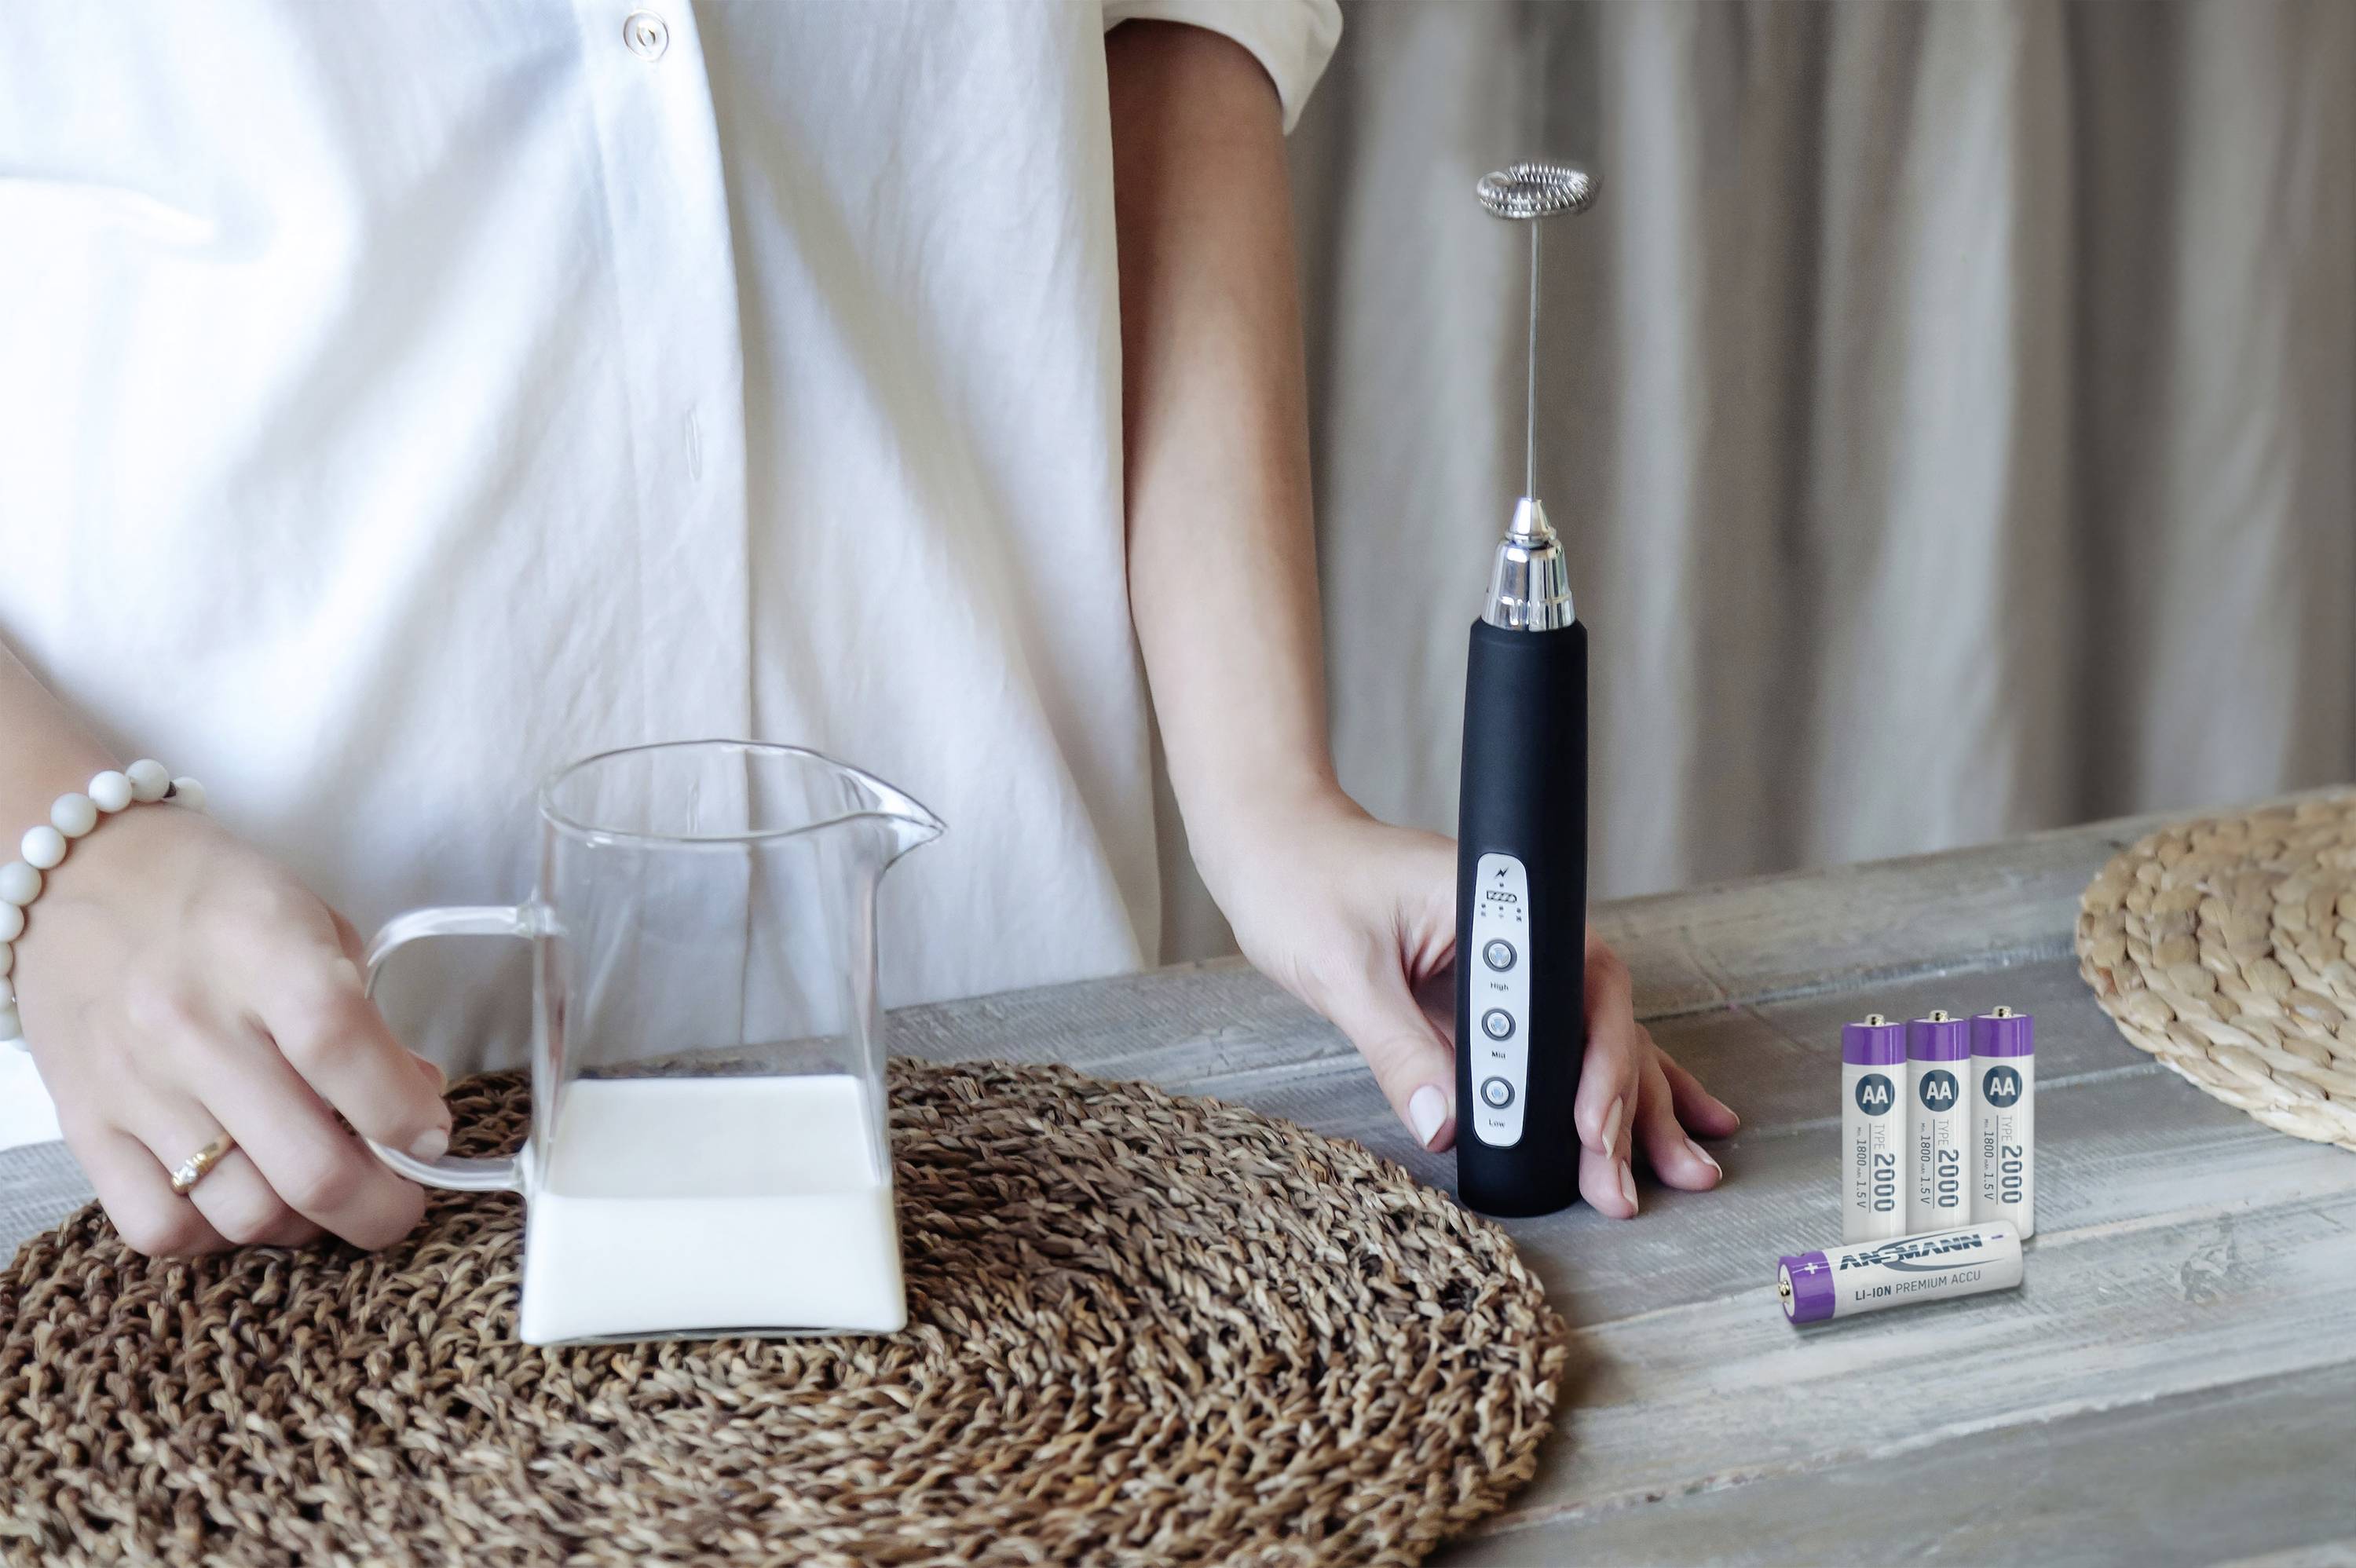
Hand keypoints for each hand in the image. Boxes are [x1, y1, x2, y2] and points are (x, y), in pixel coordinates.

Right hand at [16, 804, 449, 1254]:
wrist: (78, 877)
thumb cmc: (212, 897)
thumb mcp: (312, 921)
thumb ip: (368, 1017)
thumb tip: (417, 1102)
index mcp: (259, 953)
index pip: (344, 1052)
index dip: (406, 1114)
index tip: (435, 1138)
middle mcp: (191, 1027)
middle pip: (309, 1167)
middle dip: (382, 1208)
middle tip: (402, 1202)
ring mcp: (134, 1086)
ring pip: (245, 1213)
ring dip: (307, 1227)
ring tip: (323, 1196)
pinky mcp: (85, 1128)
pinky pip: (161, 1227)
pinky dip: (217, 1236)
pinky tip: (243, 1199)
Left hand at [1199, 792, 1737, 1215]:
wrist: (1275, 841)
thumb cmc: (1304, 883)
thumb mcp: (1344, 971)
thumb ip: (1398, 1047)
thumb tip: (1446, 1128)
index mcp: (1501, 906)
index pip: (1575, 994)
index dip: (1594, 1069)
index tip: (1592, 1137)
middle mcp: (1523, 931)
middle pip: (1600, 1025)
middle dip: (1626, 1112)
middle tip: (1630, 1195)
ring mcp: (1513, 962)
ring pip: (1594, 1040)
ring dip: (1637, 1109)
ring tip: (1689, 1173)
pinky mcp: (1493, 991)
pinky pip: (1557, 1043)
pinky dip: (1605, 1085)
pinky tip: (1658, 1122)